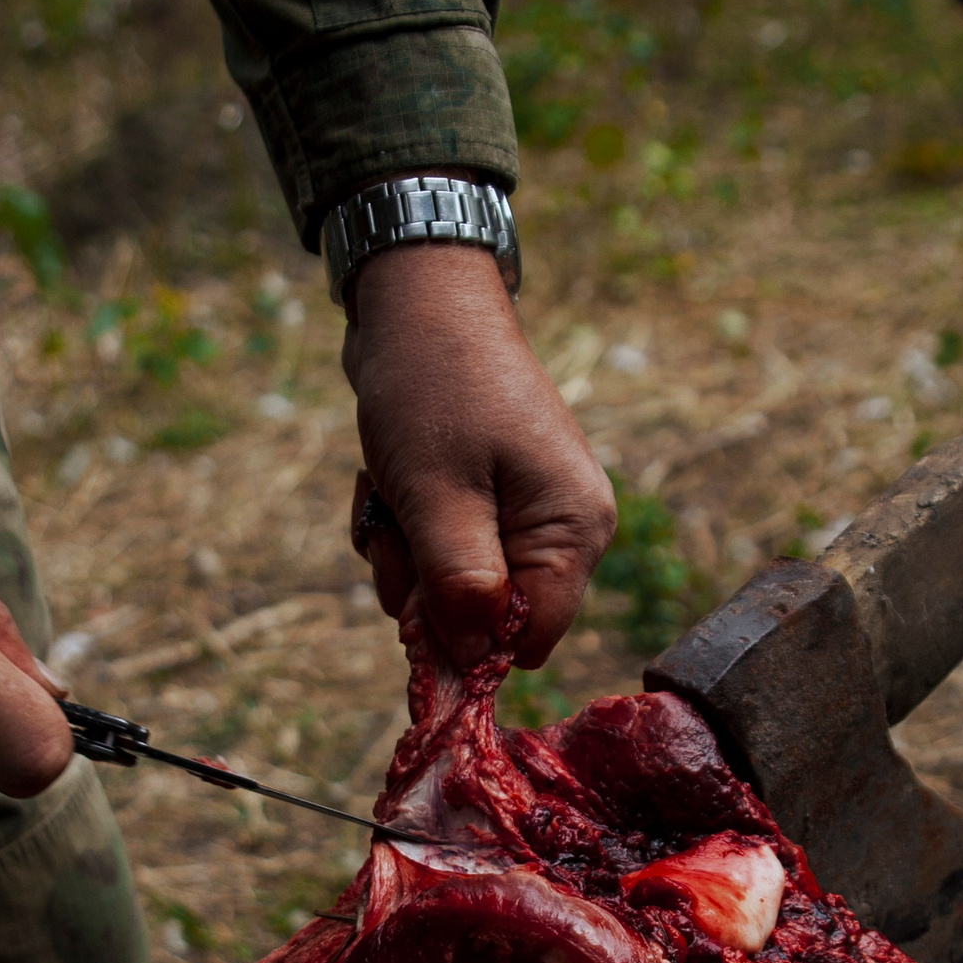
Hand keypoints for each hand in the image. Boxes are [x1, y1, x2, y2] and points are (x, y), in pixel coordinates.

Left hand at [340, 241, 614, 667]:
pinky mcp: (485, 499)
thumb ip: (459, 585)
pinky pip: (435, 550)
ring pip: (448, 588)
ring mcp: (522, 513)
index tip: (416, 603)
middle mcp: (561, 528)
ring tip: (391, 491)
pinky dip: (401, 526)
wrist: (416, 300)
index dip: (468, 639)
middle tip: (398, 522)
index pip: (529, 639)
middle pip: (484, 618)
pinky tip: (389, 480)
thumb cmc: (432, 388)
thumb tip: (474, 663)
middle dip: (425, 586)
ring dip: (402, 554)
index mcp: (573, 529)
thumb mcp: (437, 495)